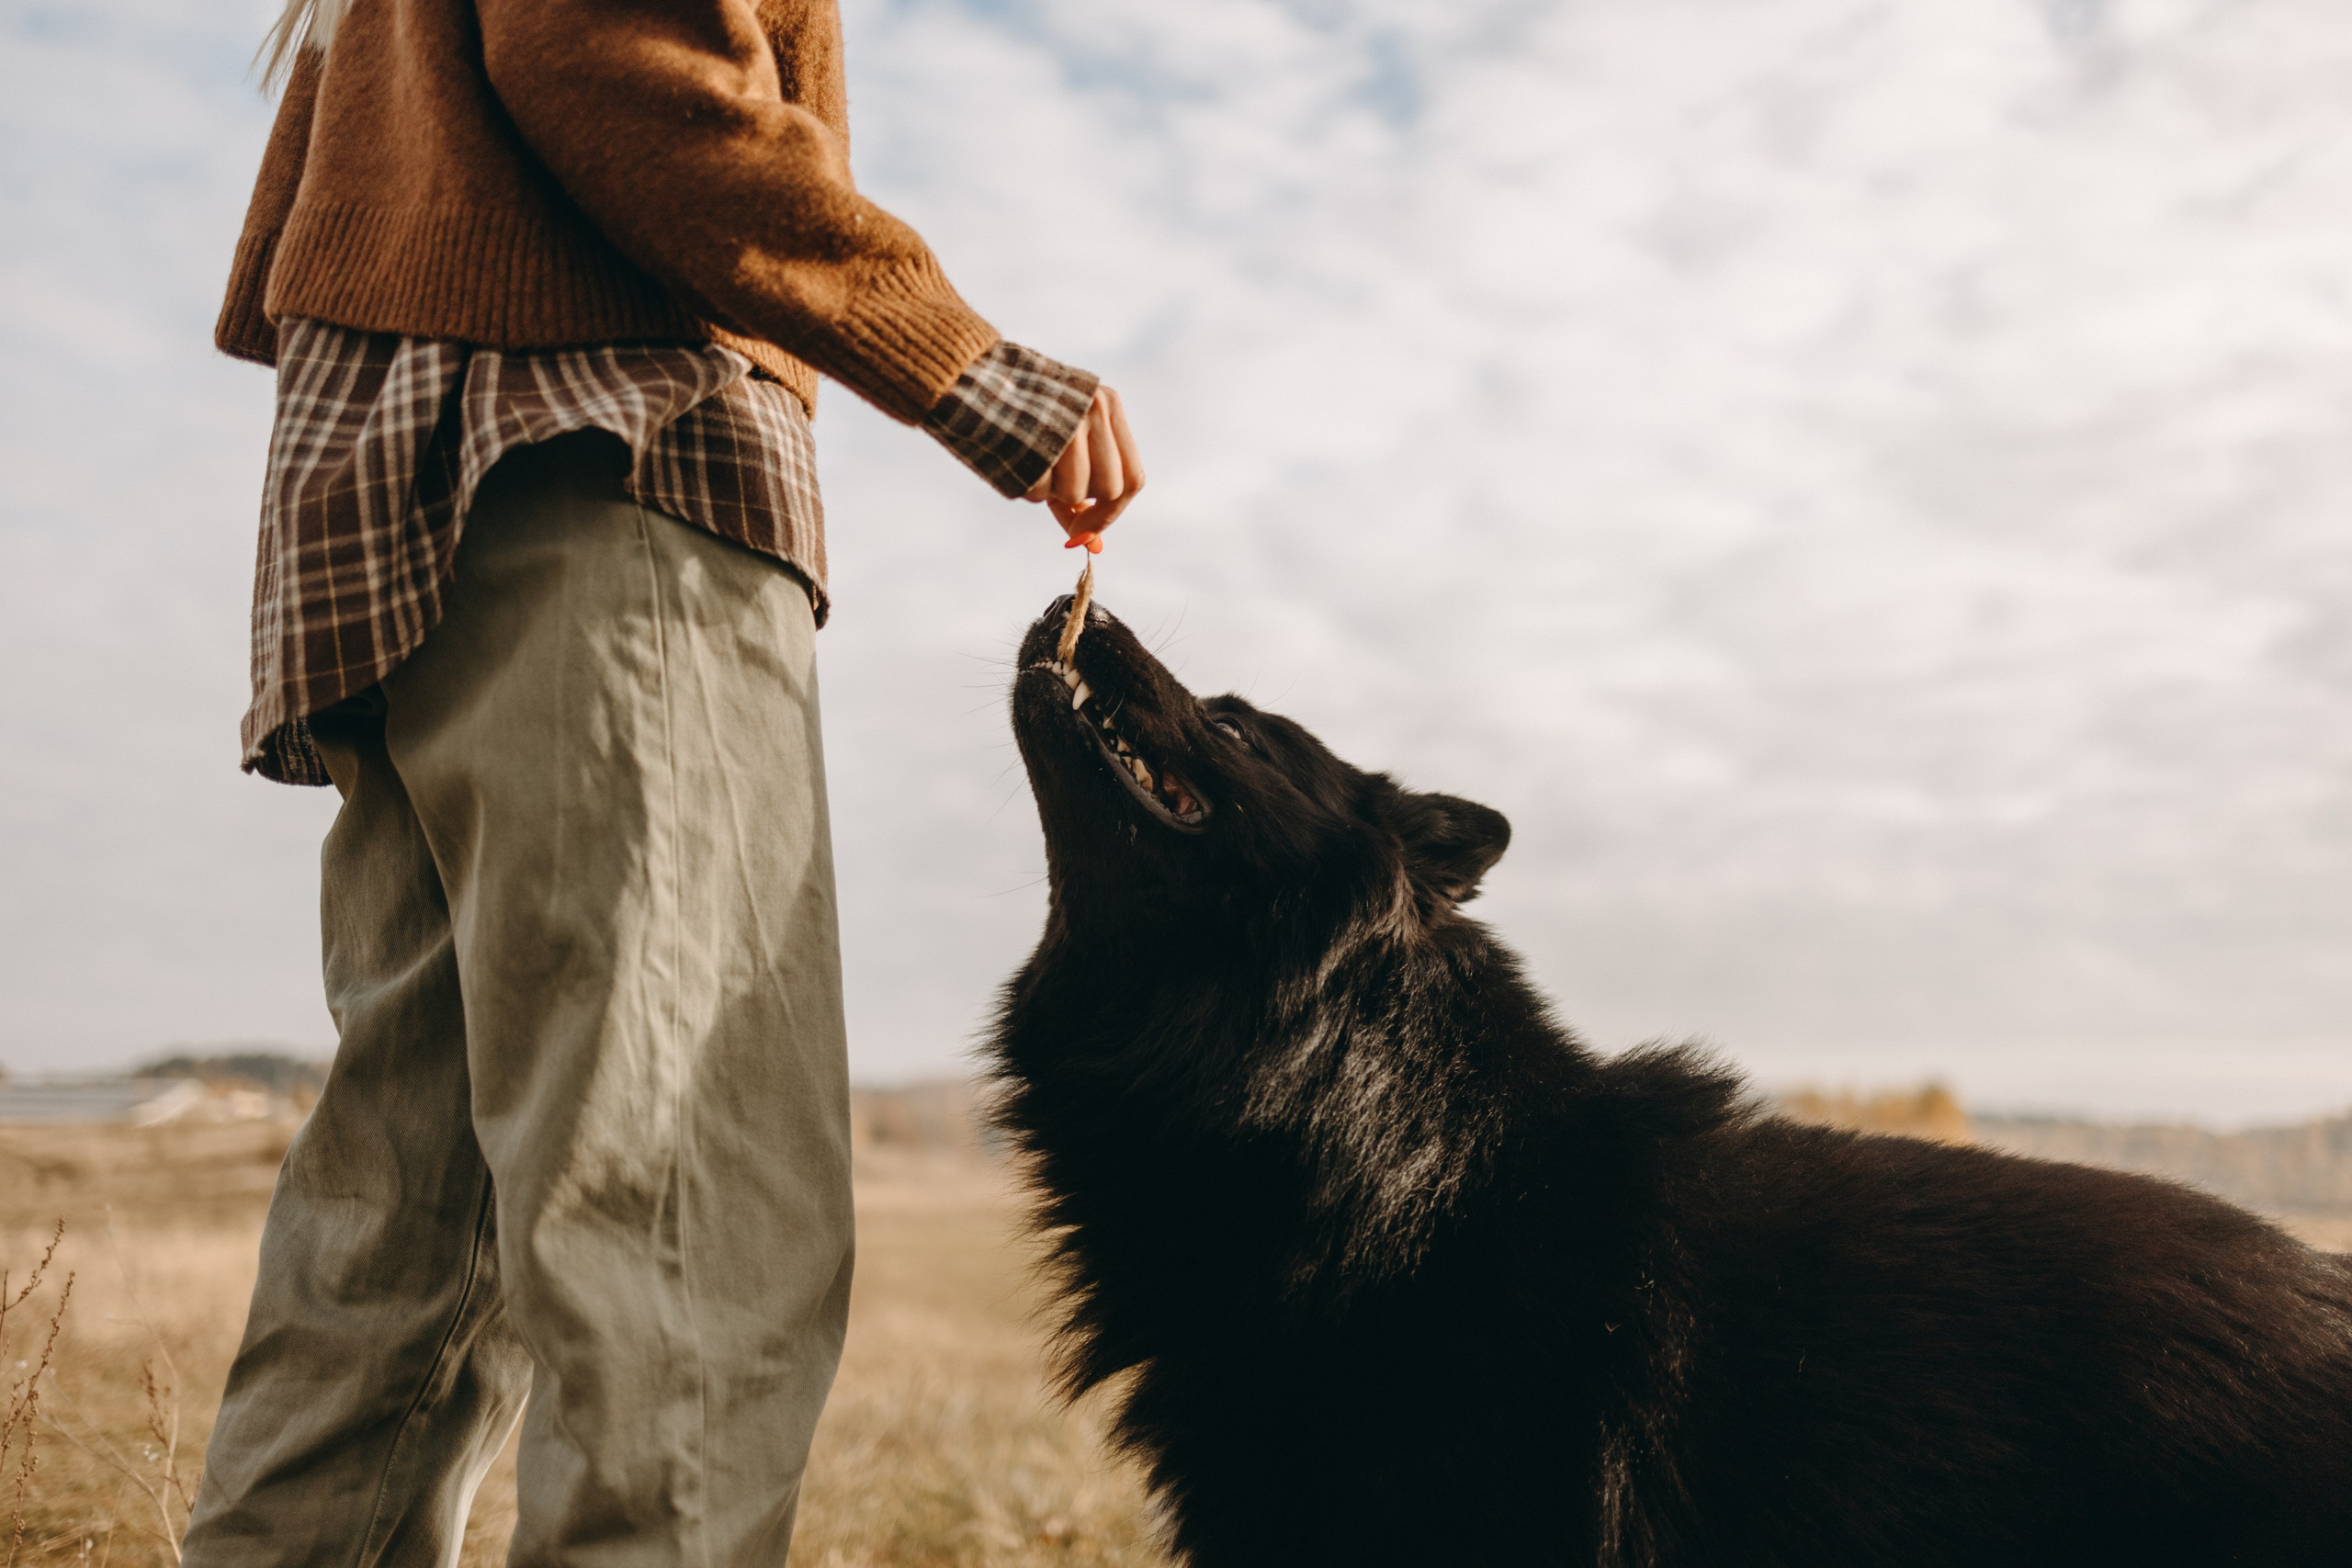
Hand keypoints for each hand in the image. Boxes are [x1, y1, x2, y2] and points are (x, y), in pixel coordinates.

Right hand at [1026, 385, 1143, 546]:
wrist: (969, 377)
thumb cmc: (1021, 418)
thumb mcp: (1063, 445)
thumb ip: (1081, 494)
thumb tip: (1091, 544)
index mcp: (1109, 405)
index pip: (1132, 478)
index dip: (1111, 512)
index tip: (1087, 526)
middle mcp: (1095, 408)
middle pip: (1109, 489)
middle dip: (1082, 505)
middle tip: (1056, 496)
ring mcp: (1068, 419)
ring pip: (1075, 491)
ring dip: (1050, 491)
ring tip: (1032, 463)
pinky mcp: (1037, 432)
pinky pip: (1041, 489)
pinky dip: (1028, 487)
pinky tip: (1015, 459)